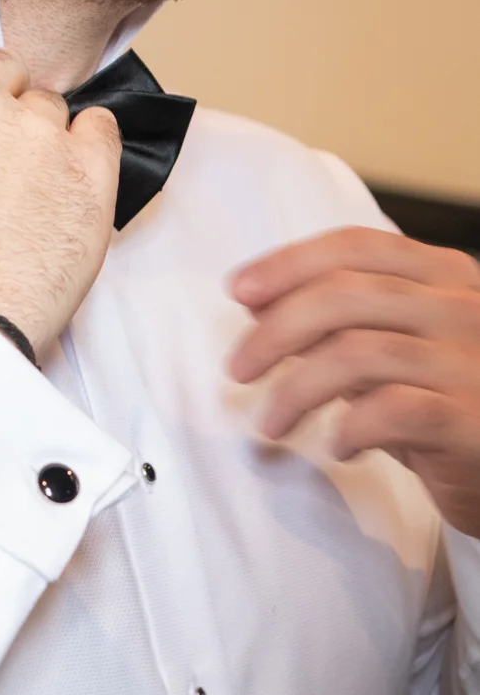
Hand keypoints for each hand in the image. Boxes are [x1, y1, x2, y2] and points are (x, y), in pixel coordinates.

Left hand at [228, 229, 479, 536]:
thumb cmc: (448, 405)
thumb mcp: (395, 352)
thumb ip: (343, 322)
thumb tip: (260, 302)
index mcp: (444, 276)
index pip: (355, 246)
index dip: (288, 263)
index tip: (239, 291)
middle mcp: (461, 307)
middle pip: (345, 295)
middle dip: (275, 330)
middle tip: (239, 368)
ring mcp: (471, 361)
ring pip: (357, 353)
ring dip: (296, 390)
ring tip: (273, 423)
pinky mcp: (471, 418)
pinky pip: (391, 411)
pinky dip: (349, 428)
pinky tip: (338, 447)